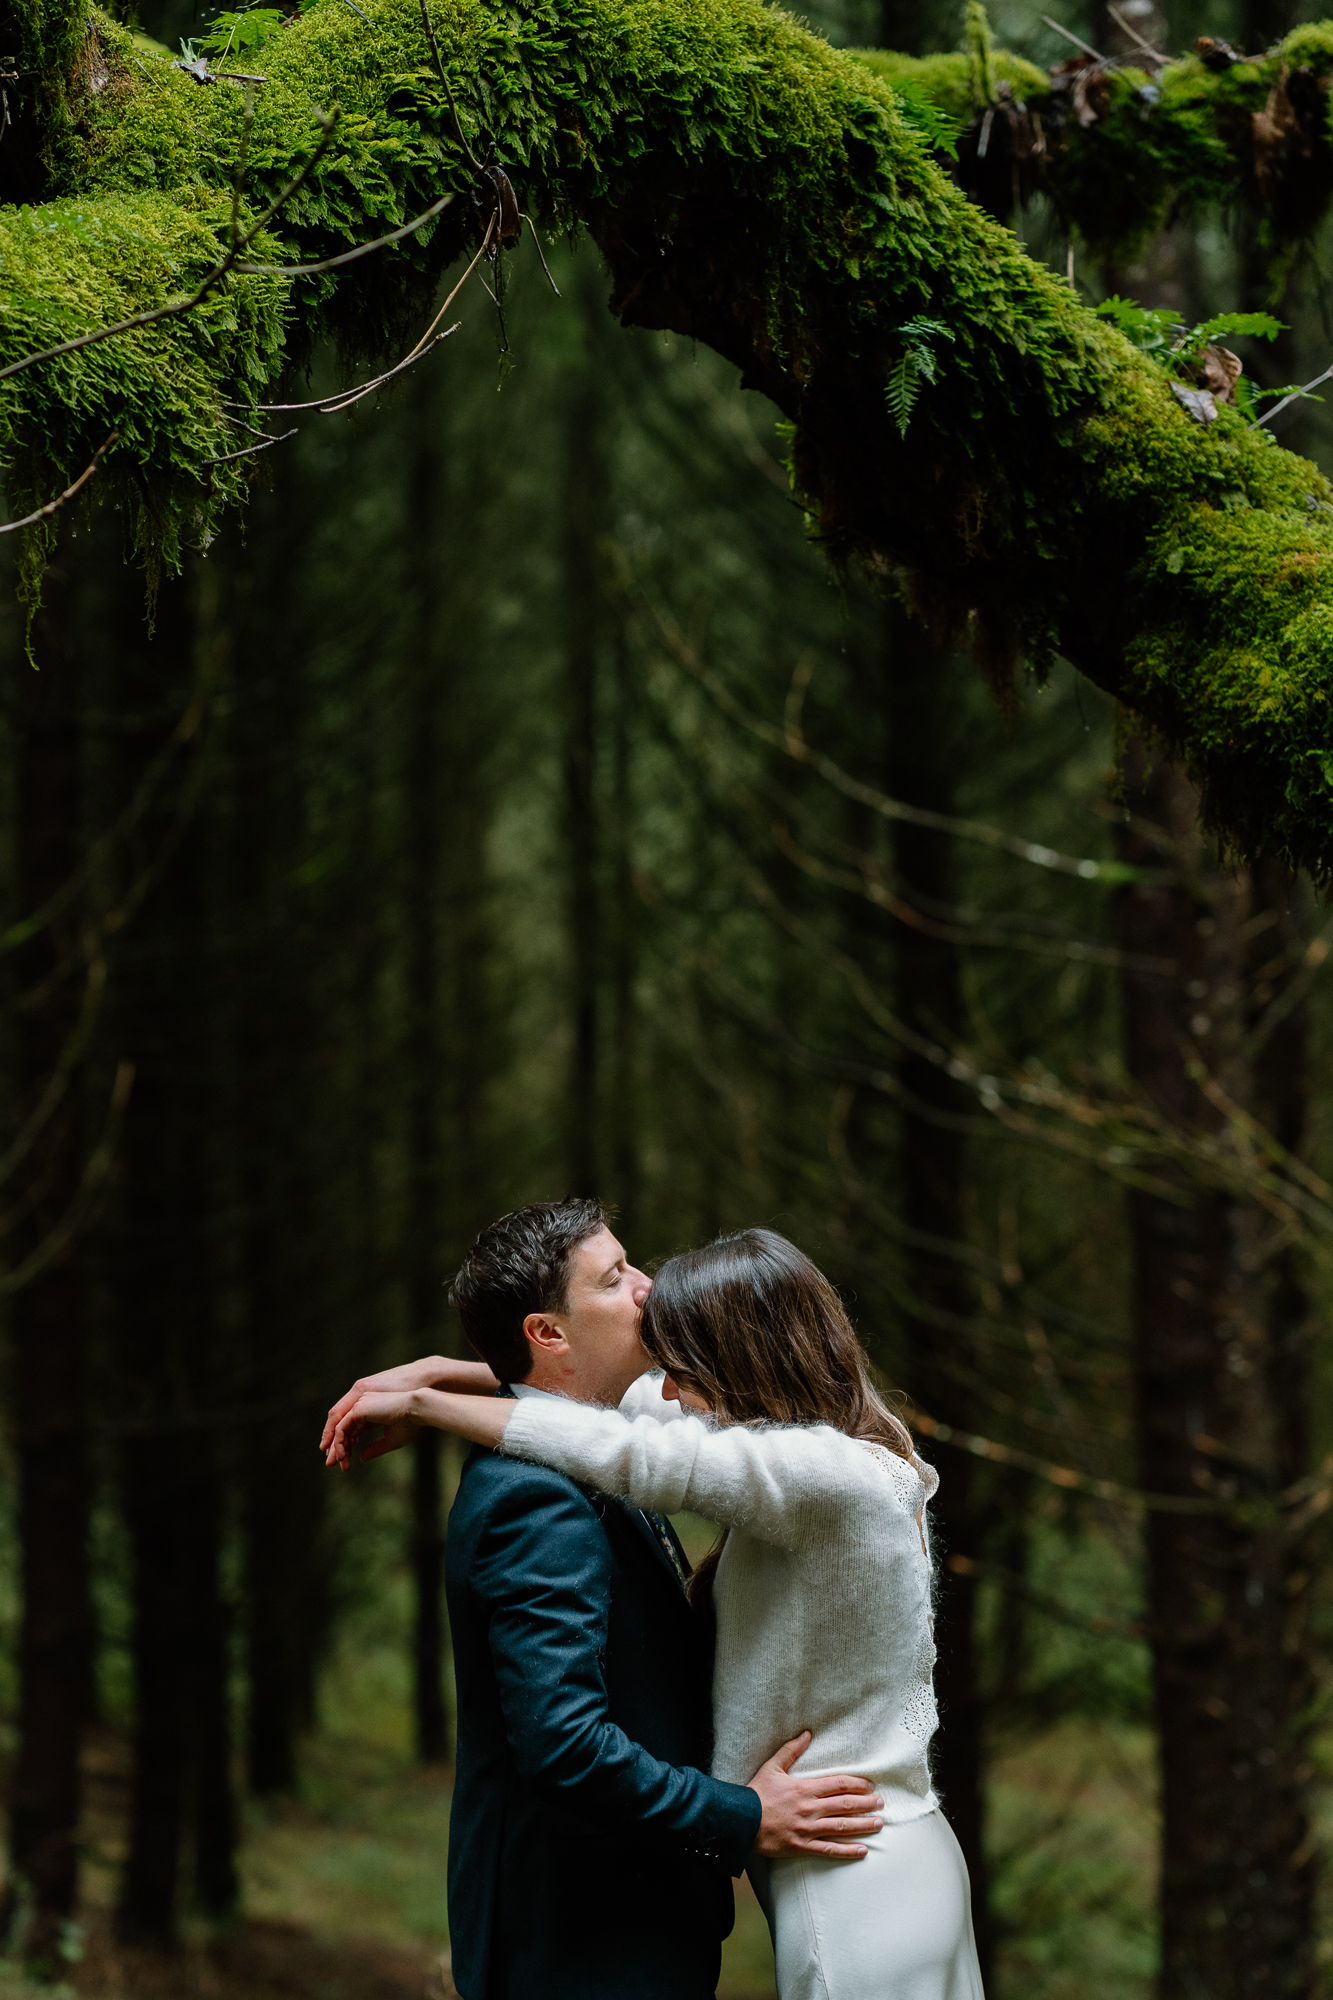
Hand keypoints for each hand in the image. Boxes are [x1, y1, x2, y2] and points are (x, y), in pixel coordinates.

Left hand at [324, 1389, 420, 1469]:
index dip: (347, 1446)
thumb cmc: (411, 1423)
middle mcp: (362, 1406)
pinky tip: (342, 1456)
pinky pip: (341, 1428)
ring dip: (337, 1448)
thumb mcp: (391, 1440)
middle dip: (338, 1448)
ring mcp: (359, 1406)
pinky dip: (339, 1442)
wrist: (419, 1410)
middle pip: (343, 1429)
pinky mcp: (357, 1409)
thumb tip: (361, 1458)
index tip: (345, 1462)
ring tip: (340, 1464)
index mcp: (371, 1411)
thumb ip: (375, 1448)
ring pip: (340, 1429)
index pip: (352, 1430)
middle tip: (333, 1465)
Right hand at [748, 1732, 881, 1859]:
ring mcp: (808, 1829)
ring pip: (842, 1827)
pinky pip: (830, 1849)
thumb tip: (807, 1733)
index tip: (870, 1785)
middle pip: (845, 1805)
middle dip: (866, 1804)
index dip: (857, 1784)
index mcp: (805, 1788)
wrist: (742, 1821)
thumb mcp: (772, 1766)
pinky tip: (863, 1850)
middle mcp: (811, 1809)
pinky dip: (848, 1851)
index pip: (838, 1784)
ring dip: (863, 1825)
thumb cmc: (757, 1793)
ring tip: (878, 1823)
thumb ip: (791, 1750)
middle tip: (881, 1803)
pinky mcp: (803, 1846)